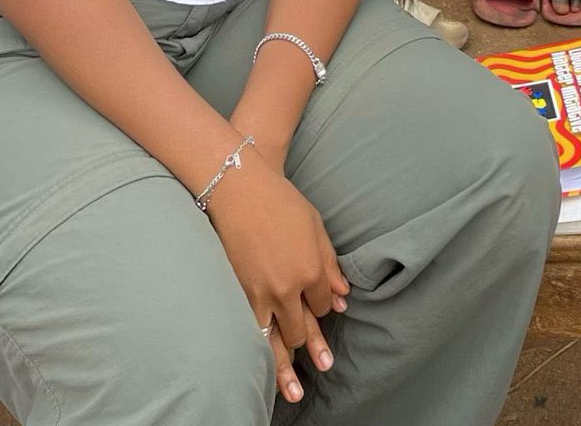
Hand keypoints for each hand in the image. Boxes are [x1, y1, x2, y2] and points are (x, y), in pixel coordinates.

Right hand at [205, 144, 347, 407]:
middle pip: (302, 329)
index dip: (324, 307)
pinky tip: (262, 367)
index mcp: (311, 268)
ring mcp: (260, 293)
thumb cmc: (282, 202)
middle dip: (312, 342)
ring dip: (286, 370)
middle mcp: (287, 287)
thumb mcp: (316, 227)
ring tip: (296, 392)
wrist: (239, 189)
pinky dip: (259, 350)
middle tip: (323, 363)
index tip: (320, 303)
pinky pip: (251, 330)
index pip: (323, 305)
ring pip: (276, 341)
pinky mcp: (237, 294)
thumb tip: (343, 297)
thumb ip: (330, 264)